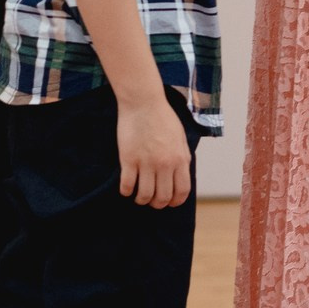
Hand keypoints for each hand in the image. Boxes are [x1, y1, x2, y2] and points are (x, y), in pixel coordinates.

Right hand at [117, 92, 192, 207]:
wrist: (143, 103)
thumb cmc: (163, 118)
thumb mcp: (180, 137)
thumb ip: (182, 157)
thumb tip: (182, 174)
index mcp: (180, 159)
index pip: (182, 191)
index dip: (175, 202)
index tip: (169, 203)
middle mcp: (165, 164)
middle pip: (162, 197)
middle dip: (157, 204)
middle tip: (152, 201)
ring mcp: (146, 163)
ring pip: (144, 195)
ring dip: (141, 200)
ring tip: (139, 196)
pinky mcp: (129, 160)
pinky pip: (127, 186)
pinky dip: (126, 192)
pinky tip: (127, 188)